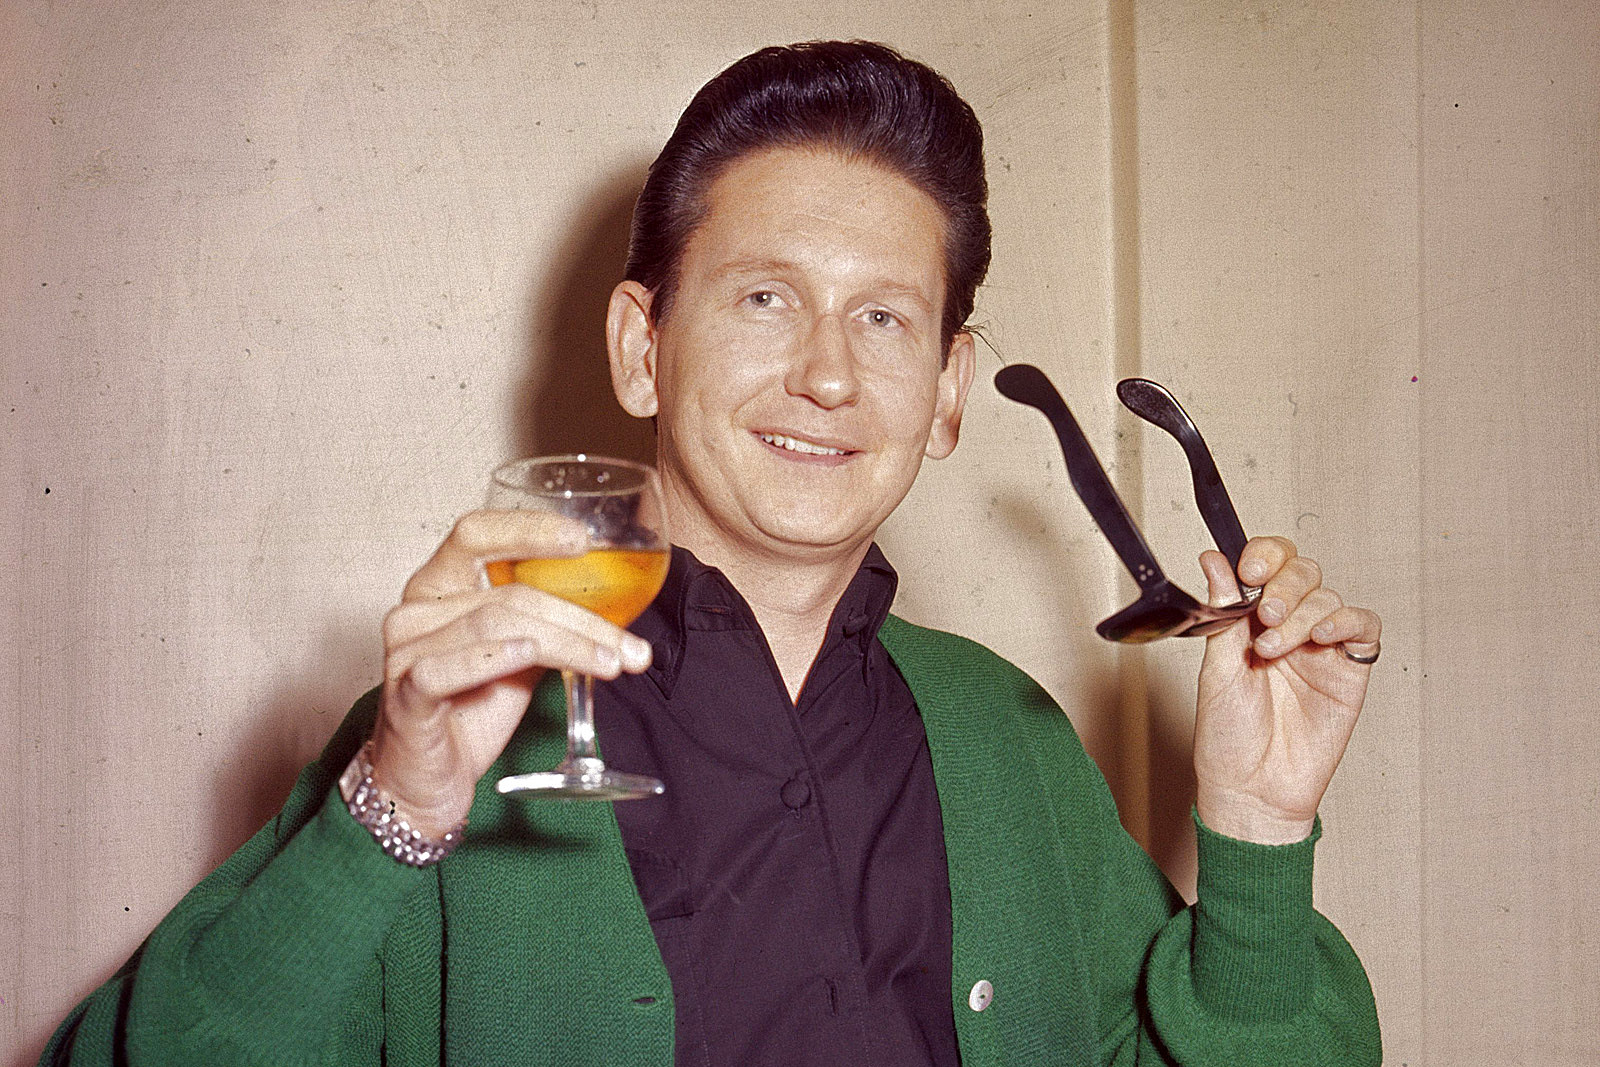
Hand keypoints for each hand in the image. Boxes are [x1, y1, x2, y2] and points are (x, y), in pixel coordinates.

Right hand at [371, 510, 653, 834]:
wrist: (426, 781)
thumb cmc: (469, 709)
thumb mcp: (519, 658)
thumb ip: (548, 626)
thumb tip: (616, 610)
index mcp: (441, 585)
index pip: (478, 534)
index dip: (529, 529)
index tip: (584, 540)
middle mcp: (417, 609)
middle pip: (509, 594)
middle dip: (580, 620)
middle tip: (630, 648)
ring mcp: (406, 651)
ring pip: (494, 627)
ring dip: (564, 644)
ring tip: (610, 665)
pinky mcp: (405, 695)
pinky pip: (444, 668)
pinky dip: (489, 659)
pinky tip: (526, 655)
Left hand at [1192, 536, 1380, 843]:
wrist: (1252, 787)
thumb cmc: (1229, 735)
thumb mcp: (1217, 667)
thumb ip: (1223, 612)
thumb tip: (1213, 560)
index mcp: (1250, 619)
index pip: (1267, 564)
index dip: (1264, 555)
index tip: (1249, 570)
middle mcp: (1288, 626)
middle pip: (1303, 573)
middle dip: (1284, 586)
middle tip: (1266, 615)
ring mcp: (1320, 646)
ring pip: (1328, 598)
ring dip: (1302, 614)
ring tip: (1276, 649)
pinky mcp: (1349, 669)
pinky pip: (1363, 627)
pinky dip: (1346, 622)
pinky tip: (1321, 639)